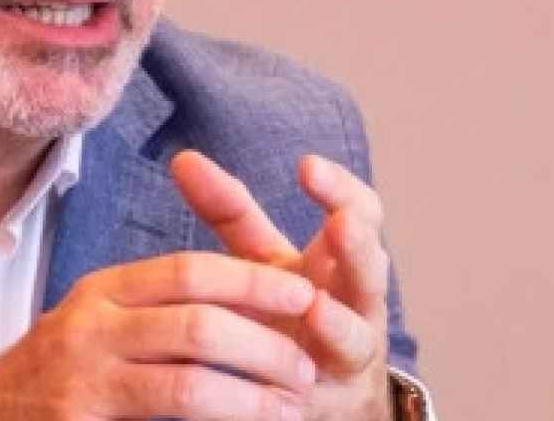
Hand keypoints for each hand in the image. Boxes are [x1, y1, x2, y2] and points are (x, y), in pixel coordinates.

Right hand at [0, 251, 318, 419]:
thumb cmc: (49, 381)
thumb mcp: (92, 328)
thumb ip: (149, 314)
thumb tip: (236, 307)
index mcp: (102, 291)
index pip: (188, 270)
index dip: (252, 282)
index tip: (301, 293)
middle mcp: (89, 325)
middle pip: (197, 321)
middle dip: (264, 343)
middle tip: (304, 364)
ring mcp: (82, 377)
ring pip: (188, 381)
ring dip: (252, 397)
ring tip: (289, 406)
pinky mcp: (79, 419)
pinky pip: (165, 420)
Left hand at [170, 151, 393, 420]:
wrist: (317, 396)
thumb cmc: (287, 312)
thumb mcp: (262, 260)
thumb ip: (231, 212)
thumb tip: (183, 157)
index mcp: (340, 262)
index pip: (359, 214)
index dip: (341, 189)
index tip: (307, 166)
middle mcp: (355, 308)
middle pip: (370, 273)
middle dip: (358, 248)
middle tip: (342, 222)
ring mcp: (344, 360)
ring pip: (354, 340)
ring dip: (338, 324)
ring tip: (316, 308)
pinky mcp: (323, 403)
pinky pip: (317, 395)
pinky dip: (300, 388)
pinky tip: (282, 382)